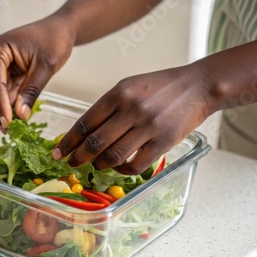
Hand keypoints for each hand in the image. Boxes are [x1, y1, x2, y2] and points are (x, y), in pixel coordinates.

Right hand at [0, 16, 74, 128]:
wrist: (58, 30)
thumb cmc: (53, 40)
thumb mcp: (46, 66)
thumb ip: (31, 90)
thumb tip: (20, 114)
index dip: (1, 106)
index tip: (8, 124)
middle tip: (8, 131)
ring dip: (1, 111)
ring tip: (13, 129)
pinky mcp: (0, 73)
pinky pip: (1, 94)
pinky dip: (7, 106)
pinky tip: (16, 119)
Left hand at [52, 64, 213, 173]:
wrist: (198, 86)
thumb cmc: (160, 87)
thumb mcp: (129, 87)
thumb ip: (108, 107)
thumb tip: (84, 132)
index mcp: (119, 94)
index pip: (85, 123)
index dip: (68, 141)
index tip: (58, 152)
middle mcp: (131, 110)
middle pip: (95, 142)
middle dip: (78, 157)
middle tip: (71, 164)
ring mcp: (148, 127)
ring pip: (113, 156)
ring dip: (99, 165)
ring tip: (96, 165)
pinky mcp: (163, 143)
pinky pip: (135, 165)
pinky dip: (122, 170)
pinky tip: (120, 167)